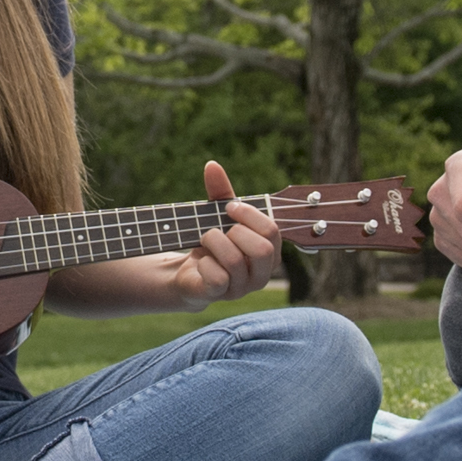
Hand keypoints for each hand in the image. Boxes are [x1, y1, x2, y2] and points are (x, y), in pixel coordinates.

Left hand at [125, 162, 281, 307]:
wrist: (189, 272)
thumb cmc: (213, 243)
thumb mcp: (217, 214)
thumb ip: (219, 191)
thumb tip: (212, 165)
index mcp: (270, 251)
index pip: (272, 231)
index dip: (250, 215)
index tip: (229, 207)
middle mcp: (262, 272)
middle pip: (263, 250)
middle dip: (235, 232)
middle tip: (217, 228)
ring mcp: (243, 288)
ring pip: (235, 261)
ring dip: (213, 242)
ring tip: (204, 238)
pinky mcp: (221, 295)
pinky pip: (217, 278)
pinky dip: (204, 263)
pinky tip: (200, 262)